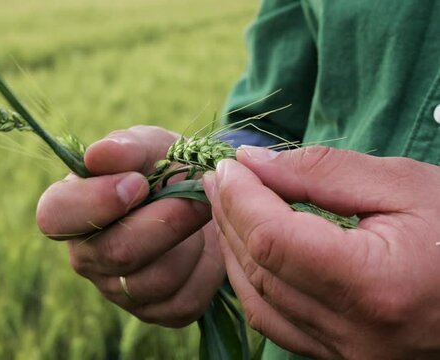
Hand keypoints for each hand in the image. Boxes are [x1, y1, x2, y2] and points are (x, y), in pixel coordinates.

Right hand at [37, 125, 224, 326]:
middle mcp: (85, 256)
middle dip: (165, 221)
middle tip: (196, 195)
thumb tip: (99, 155)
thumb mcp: (148, 145)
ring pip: (155, 281)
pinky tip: (207, 245)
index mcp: (68, 210)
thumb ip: (125, 147)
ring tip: (201, 215)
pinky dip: (207, 270)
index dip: (97, 202)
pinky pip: (183, 301)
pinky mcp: (155, 311)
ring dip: (191, 243)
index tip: (138, 183)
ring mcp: (116, 289)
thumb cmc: (163, 167)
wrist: (202, 198)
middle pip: (116, 253)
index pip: (55, 216)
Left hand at [203, 146, 439, 357]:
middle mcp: (355, 332)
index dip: (240, 198)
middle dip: (230, 216)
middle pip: (259, 268)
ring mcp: (347, 353)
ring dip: (234, 248)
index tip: (228, 165)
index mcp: (375, 285)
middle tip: (221, 177)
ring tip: (229, 204)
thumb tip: (254, 164)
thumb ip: (323, 172)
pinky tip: (248, 248)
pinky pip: (275, 322)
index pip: (273, 240)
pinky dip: (251, 282)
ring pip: (258, 300)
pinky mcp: (342, 357)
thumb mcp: (404, 185)